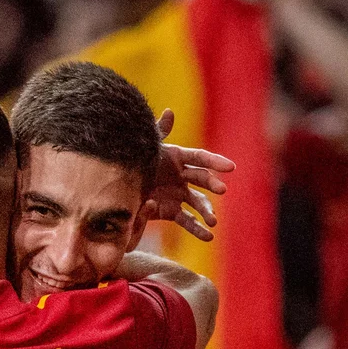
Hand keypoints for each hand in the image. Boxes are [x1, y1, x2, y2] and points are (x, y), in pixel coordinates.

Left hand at [142, 110, 233, 241]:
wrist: (117, 186)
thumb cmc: (132, 162)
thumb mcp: (144, 148)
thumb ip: (158, 132)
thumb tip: (169, 111)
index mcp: (178, 158)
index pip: (200, 157)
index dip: (215, 161)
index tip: (231, 167)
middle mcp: (182, 176)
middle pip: (202, 179)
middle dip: (212, 184)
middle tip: (222, 189)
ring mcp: (179, 194)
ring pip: (198, 202)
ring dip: (207, 211)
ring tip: (213, 221)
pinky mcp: (172, 211)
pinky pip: (187, 220)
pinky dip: (197, 229)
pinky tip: (208, 237)